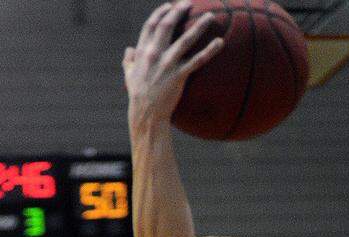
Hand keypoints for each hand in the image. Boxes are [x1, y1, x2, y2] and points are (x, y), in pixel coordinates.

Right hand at [123, 1, 224, 130]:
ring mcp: (167, 64)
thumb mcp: (128, 75)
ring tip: (210, 16)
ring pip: (186, 39)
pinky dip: (210, 50)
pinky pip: (198, 60)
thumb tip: (129, 49)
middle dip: (179, 11)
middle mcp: (154, 54)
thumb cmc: (138, 94)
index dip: (161, 12)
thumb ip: (128, 60)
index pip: (151, 25)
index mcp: (142, 51)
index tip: (169, 5)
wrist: (146, 113)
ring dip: (199, 25)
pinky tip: (220, 42)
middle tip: (189, 3)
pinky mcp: (179, 75)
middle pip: (167, 25)